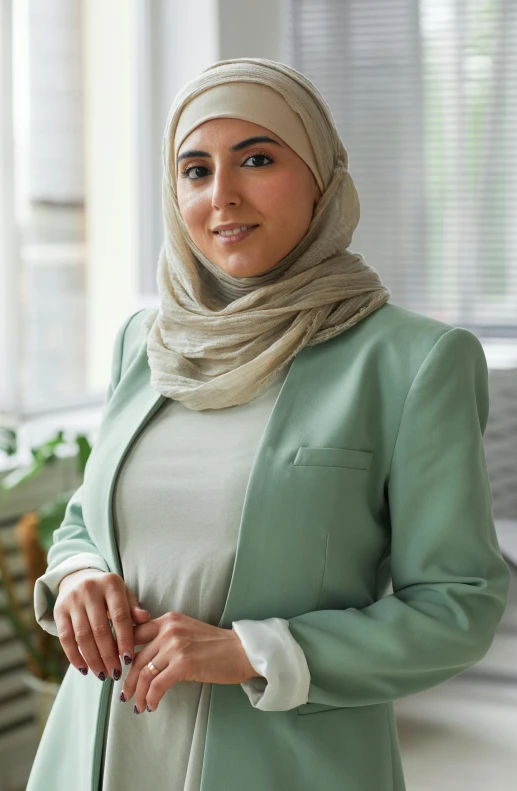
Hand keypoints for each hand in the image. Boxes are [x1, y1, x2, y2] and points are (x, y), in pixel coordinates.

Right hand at [54, 569, 150, 681]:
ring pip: (82, 636)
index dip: (124, 639)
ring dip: (93, 659)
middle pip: (100, 629)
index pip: (120, 616)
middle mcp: (90, 589)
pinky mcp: (59, 610)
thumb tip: (146, 618)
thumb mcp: (123, 594)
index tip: (128, 660)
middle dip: (108, 655)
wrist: (78, 578)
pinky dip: (74, 657)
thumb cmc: (108, 592)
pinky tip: (84, 669)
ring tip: (102, 674)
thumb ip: (133, 608)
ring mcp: (72, 599)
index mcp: (111, 584)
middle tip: (115, 673)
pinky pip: (65, 638)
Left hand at [121, 612, 262, 712]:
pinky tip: (152, 705)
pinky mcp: (183, 664)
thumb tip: (143, 658)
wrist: (241, 651)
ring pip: (144, 673)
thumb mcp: (186, 631)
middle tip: (124, 694)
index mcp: (168, 620)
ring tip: (137, 705)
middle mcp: (169, 629)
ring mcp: (176, 646)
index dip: (122, 653)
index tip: (119, 669)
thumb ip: (165, 638)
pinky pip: (157, 685)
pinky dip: (151, 698)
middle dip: (128, 680)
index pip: (134, 633)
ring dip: (137, 693)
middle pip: (137, 658)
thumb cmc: (215, 645)